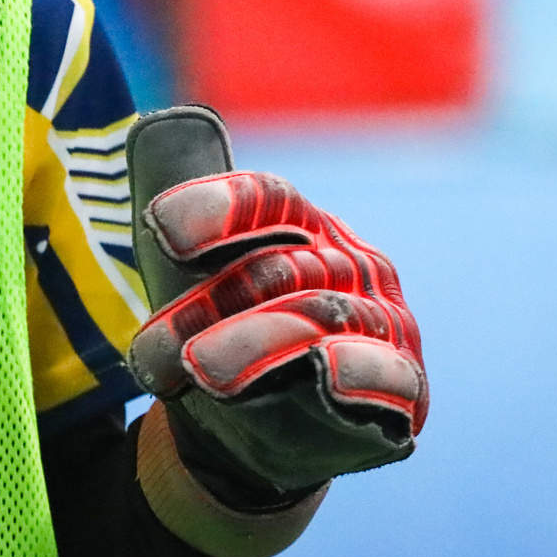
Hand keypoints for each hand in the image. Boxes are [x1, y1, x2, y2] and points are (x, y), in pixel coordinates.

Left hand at [127, 171, 425, 506]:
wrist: (238, 433)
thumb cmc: (215, 327)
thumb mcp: (180, 266)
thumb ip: (174, 190)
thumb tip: (157, 123)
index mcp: (297, 224)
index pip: (267, 199)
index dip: (218, 208)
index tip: (162, 227)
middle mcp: (346, 264)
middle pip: (281, 268)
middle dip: (211, 307)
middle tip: (155, 351)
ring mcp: (380, 324)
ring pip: (321, 319)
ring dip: (256, 343)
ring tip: (203, 370)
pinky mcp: (401, 388)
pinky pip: (390, 373)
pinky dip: (361, 372)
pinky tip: (329, 373)